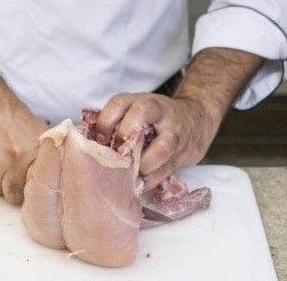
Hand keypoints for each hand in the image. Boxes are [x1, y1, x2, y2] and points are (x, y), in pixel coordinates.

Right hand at [0, 35, 47, 204]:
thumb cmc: (14, 116)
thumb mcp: (39, 132)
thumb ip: (49, 155)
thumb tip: (57, 176)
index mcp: (35, 153)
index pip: (36, 189)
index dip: (32, 189)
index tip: (30, 184)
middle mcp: (15, 160)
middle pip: (14, 195)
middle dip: (14, 190)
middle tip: (13, 177)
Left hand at [95, 93, 220, 189]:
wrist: (198, 118)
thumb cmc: (157, 120)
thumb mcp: (138, 112)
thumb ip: (117, 124)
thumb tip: (88, 145)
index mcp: (141, 101)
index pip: (119, 103)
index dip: (105, 121)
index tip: (98, 140)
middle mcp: (159, 112)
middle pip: (141, 112)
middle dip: (126, 135)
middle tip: (117, 154)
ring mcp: (174, 132)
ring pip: (162, 146)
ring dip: (144, 163)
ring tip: (133, 175)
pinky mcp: (184, 152)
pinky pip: (168, 168)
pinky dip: (153, 179)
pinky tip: (141, 185)